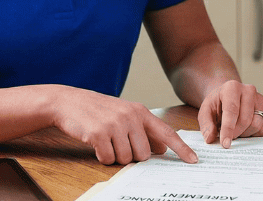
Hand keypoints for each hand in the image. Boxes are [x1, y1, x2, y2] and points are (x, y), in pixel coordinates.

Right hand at [52, 87, 197, 164]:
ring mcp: (115, 124)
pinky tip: (96, 143)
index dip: (181, 148)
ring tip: (106, 140)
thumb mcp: (125, 115)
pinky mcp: (99, 133)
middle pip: (144, 154)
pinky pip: (108, 158)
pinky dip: (102, 156)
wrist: (68, 101)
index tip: (193, 160)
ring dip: (115, 156)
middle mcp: (131, 116)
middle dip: (132, 155)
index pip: (166, 133)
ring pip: (126, 159)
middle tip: (118, 143)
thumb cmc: (98, 110)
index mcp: (140, 111)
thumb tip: (161, 150)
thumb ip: (144, 130)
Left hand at [197, 80, 262, 147]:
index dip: (228, 129)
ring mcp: (260, 98)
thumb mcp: (206, 111)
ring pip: (257, 125)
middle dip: (236, 133)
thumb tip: (210, 138)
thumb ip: (206, 125)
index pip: (232, 110)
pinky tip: (245, 129)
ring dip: (245, 133)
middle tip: (228, 136)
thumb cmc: (217, 104)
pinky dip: (254, 133)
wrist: (228, 96)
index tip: (225, 143)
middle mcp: (249, 90)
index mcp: (232, 88)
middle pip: (246, 120)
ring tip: (236, 129)